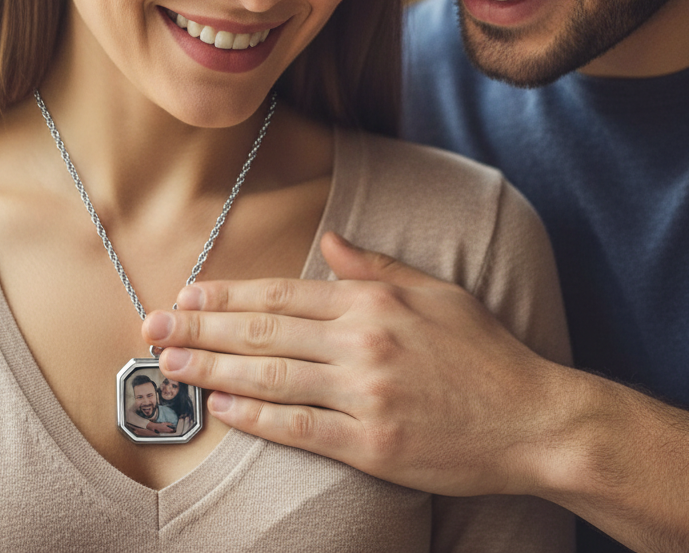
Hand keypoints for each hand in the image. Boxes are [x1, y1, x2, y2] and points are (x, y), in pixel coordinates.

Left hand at [141, 231, 562, 497]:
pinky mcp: (373, 444)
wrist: (534, 419)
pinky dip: (256, 417)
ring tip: (171, 365)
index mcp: (372, 301)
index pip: (281, 293)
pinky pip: (300, 427)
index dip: (228, 294)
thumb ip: (376, 267)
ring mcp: (366, 394)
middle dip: (201, 329)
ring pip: (271, 376)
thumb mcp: (436, 292)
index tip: (187, 295)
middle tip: (153, 328)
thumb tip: (329, 243)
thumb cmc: (485, 352)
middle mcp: (362, 342)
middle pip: (263, 331)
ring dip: (213, 369)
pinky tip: (221, 408)